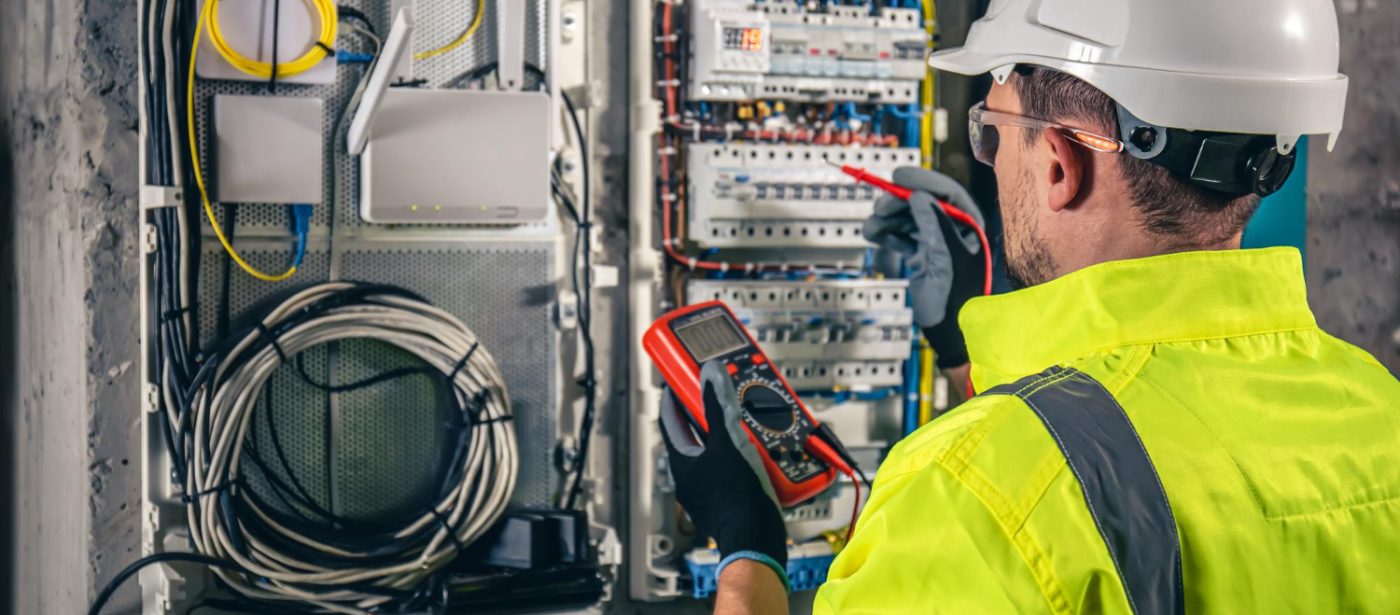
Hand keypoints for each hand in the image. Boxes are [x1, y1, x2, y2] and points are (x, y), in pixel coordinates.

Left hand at [659, 362, 787, 572]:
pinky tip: (761, 451)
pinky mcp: (728, 502)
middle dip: (707, 415)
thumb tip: (710, 374)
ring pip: (715, 454)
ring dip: (728, 436)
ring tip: (745, 421)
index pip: (670, 422)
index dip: (673, 399)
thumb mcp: (728, 442)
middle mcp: (691, 478)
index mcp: (682, 462)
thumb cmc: (737, 496)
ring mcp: (708, 492)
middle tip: (718, 397)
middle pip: (694, 437)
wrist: (756, 538)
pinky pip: (731, 470)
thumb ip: (719, 406)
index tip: (677, 382)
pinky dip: (742, 456)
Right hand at [862, 167, 986, 368]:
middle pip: (924, 204)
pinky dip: (888, 235)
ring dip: (888, 220)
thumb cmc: (958, 300)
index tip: (898, 175)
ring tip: (872, 228)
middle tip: (880, 206)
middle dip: (899, 203)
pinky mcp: (923, 259)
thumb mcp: (945, 259)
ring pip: (909, 220)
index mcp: (969, 227)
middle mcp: (954, 232)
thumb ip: (934, 225)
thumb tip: (918, 196)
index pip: (947, 193)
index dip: (923, 180)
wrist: (953, 334)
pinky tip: (876, 236)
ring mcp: (937, 245)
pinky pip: (903, 238)